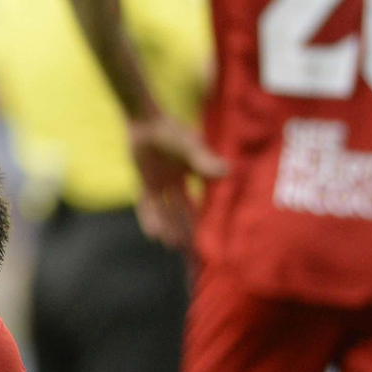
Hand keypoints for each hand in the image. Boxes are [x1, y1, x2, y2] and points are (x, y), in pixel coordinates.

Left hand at [128, 115, 226, 250]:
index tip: (212, 233)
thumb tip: (227, 172)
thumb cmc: (172, 132)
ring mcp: (160, 184)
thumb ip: (205, 161)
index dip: (205, 216)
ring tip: (173, 246)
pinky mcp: (145, 184)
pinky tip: (153, 235)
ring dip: (169, 227)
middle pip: (183, 210)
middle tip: (191, 248)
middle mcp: (177, 182)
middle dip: (186, 228)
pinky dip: (150, 219)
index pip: (202, 200)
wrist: (145, 123)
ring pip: (166, 211)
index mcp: (193, 174)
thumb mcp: (191, 147)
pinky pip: (147, 206)